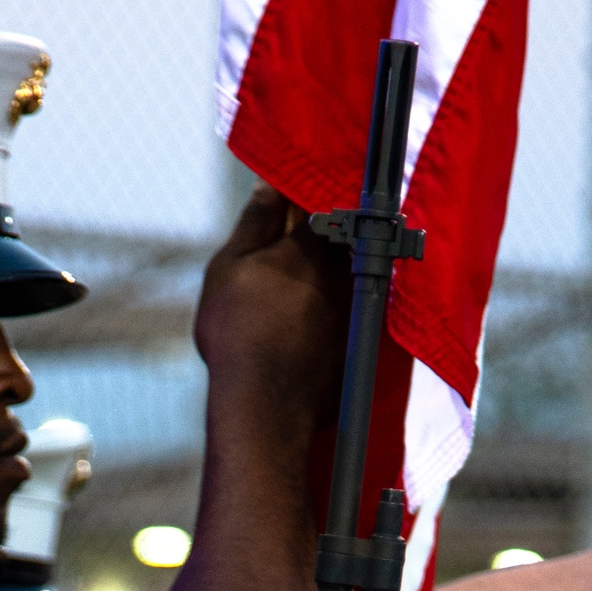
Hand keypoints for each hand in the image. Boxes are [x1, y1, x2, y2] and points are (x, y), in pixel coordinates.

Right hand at [192, 185, 349, 425]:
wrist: (265, 404)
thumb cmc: (237, 331)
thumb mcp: (230, 267)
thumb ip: (254, 222)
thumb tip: (268, 186)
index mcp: (313, 243)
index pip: (321, 200)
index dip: (307, 196)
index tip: (293, 197)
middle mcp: (346, 268)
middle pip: (343, 235)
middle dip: (325, 230)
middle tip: (296, 239)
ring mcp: (358, 304)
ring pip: (352, 271)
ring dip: (335, 267)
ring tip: (303, 281)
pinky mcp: (362, 340)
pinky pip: (355, 308)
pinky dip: (341, 303)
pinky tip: (316, 316)